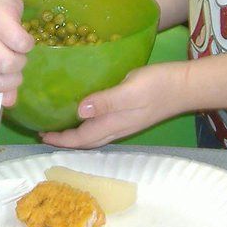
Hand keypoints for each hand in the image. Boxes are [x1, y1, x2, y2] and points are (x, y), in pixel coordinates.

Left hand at [41, 62, 191, 148]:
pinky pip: (102, 125)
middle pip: (86, 141)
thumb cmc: (158, 85)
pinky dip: (88, 123)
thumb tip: (79, 111)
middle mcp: (117, 127)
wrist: (186, 86)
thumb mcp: (130, 90)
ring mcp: (125, 122)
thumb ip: (106, 101)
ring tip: (59, 124)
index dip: (60, 139)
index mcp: (114, 123)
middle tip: (44, 131)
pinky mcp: (130, 114)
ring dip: (76, 133)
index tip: (41, 134)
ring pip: (94, 135)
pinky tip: (85, 111)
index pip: (81, 137)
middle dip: (65, 140)